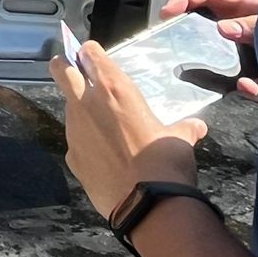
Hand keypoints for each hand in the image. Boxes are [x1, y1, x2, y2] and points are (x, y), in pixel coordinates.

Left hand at [50, 42, 206, 218]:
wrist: (147, 204)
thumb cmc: (165, 162)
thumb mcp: (179, 139)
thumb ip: (184, 128)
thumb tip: (196, 127)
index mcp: (114, 89)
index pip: (90, 54)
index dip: (90, 52)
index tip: (92, 55)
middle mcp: (87, 103)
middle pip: (61, 70)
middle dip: (64, 66)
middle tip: (72, 70)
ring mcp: (74, 130)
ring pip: (68, 108)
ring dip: (79, 109)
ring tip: (100, 124)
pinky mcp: (71, 156)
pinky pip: (75, 141)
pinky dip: (84, 142)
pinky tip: (101, 155)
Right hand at [163, 0, 257, 97]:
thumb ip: (251, 24)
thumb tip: (223, 28)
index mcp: (248, 8)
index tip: (169, 12)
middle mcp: (246, 31)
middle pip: (207, 26)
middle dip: (187, 31)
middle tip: (168, 39)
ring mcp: (253, 58)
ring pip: (221, 60)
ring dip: (211, 65)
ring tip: (199, 69)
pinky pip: (249, 86)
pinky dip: (247, 88)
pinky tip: (248, 86)